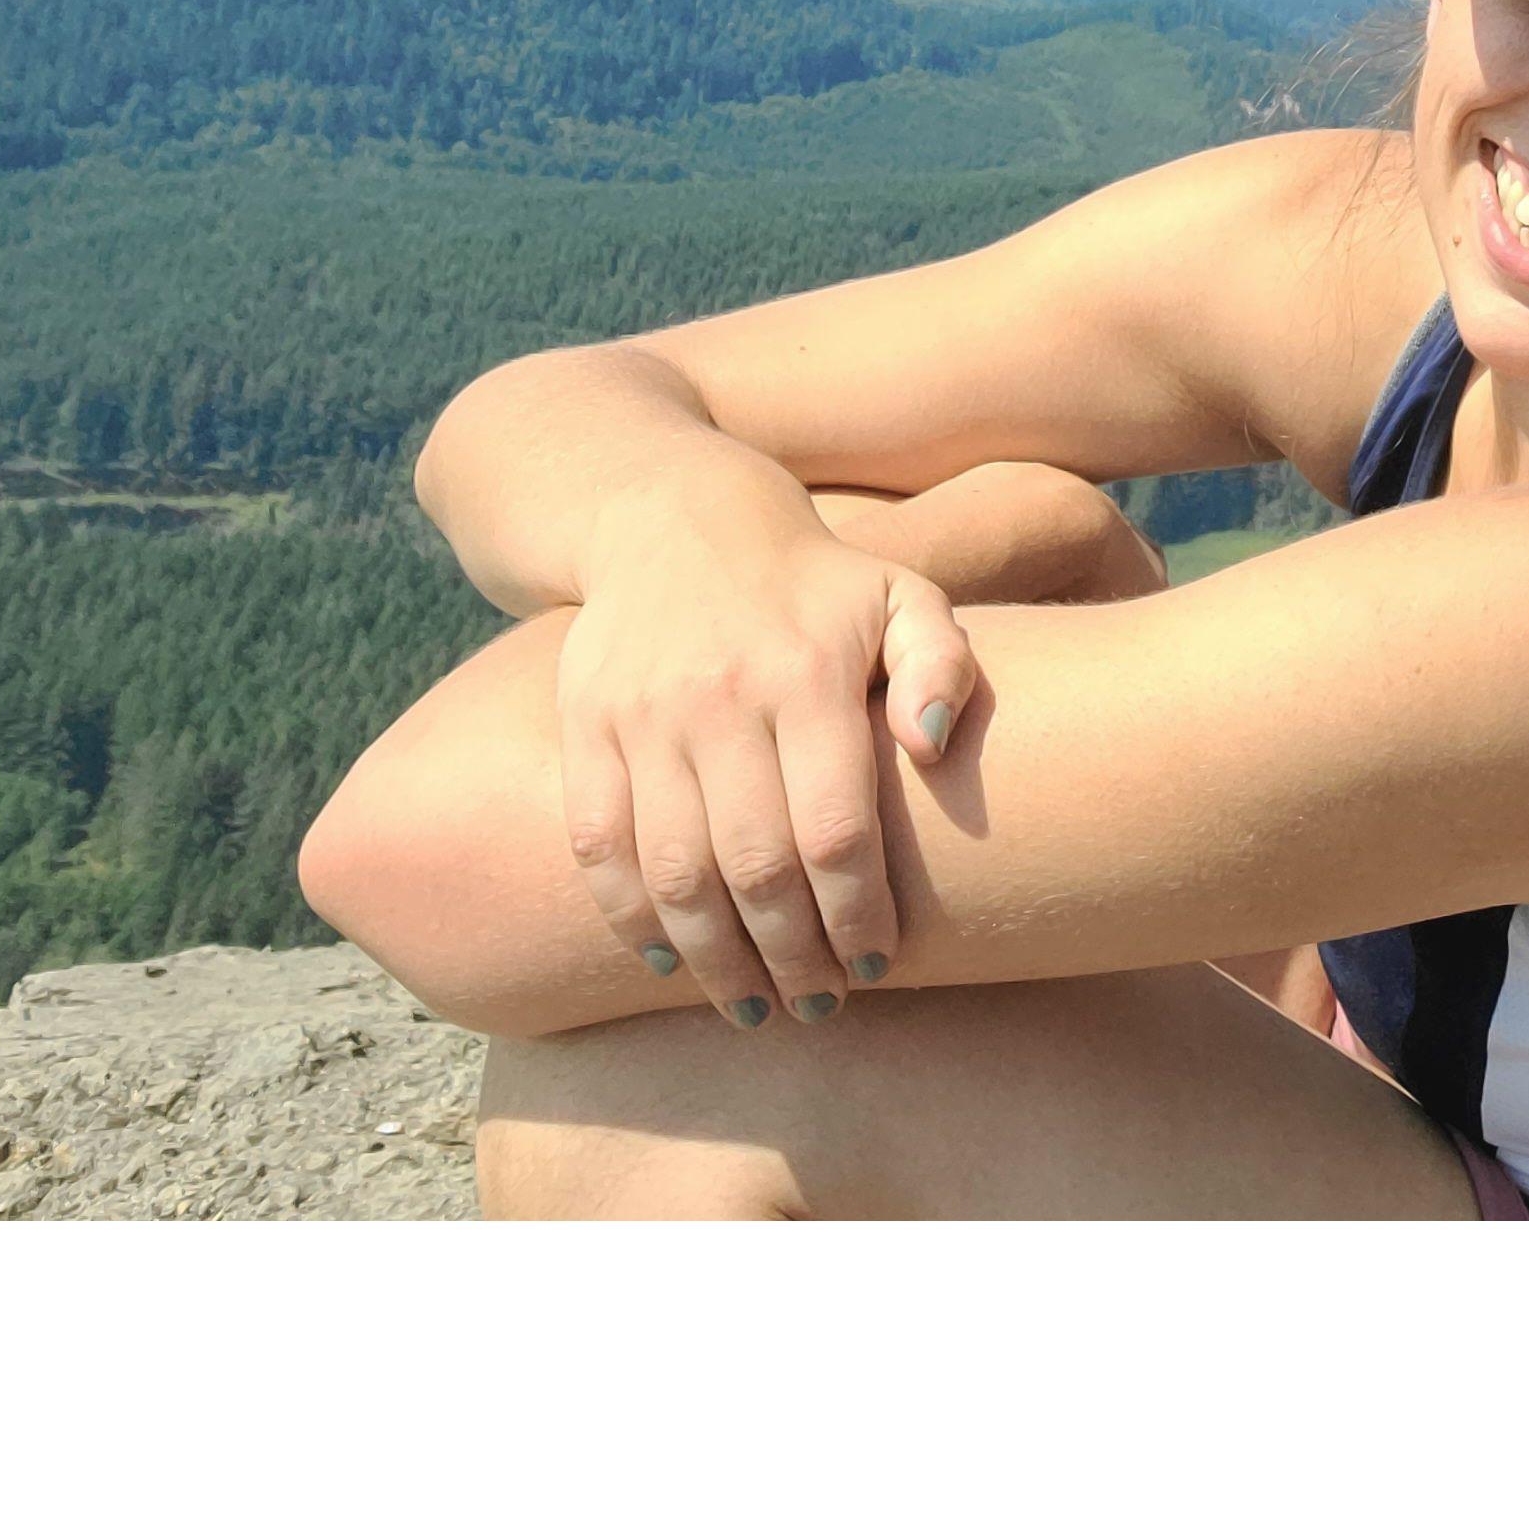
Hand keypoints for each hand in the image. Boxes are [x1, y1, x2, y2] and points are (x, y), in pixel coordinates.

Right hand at [552, 485, 976, 1025]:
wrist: (676, 521)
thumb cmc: (818, 583)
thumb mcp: (903, 596)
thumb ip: (943, 663)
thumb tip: (934, 748)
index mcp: (808, 675)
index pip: (834, 831)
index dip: (856, 913)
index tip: (879, 964)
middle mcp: (721, 700)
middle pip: (754, 868)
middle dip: (791, 957)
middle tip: (818, 1006)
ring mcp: (643, 718)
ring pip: (673, 874)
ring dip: (713, 959)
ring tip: (752, 1007)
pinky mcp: (585, 729)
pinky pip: (597, 847)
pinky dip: (627, 918)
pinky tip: (666, 962)